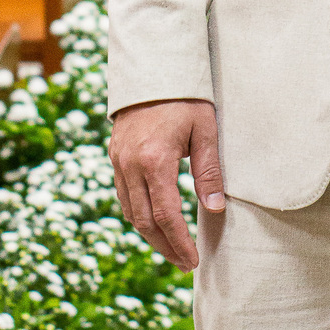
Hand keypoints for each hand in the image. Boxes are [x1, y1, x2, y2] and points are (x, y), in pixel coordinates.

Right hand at [109, 99, 224, 269]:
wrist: (152, 66)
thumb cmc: (185, 96)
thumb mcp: (205, 130)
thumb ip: (209, 171)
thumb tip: (215, 209)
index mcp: (155, 160)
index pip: (166, 215)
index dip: (179, 242)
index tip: (192, 260)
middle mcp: (131, 164)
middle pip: (144, 221)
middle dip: (164, 246)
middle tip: (183, 262)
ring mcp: (119, 160)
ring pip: (130, 211)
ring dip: (149, 234)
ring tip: (170, 248)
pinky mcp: (114, 154)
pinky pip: (123, 194)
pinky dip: (137, 213)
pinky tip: (153, 219)